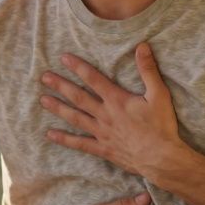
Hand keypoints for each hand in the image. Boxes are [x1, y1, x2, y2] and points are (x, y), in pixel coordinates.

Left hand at [40, 43, 182, 179]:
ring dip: (58, 108)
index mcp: (117, 100)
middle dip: (61, 85)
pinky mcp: (103, 149)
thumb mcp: (159, 95)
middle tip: (44, 77)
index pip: (93, 79)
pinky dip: (65, 139)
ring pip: (75, 118)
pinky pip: (80, 143)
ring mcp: (102, 133)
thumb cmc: (161, 126)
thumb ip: (148, 70)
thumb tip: (142, 46)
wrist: (161, 158)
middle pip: (78, 97)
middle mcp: (105, 115)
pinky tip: (51, 134)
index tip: (63, 58)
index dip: (78, 67)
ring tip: (43, 100)